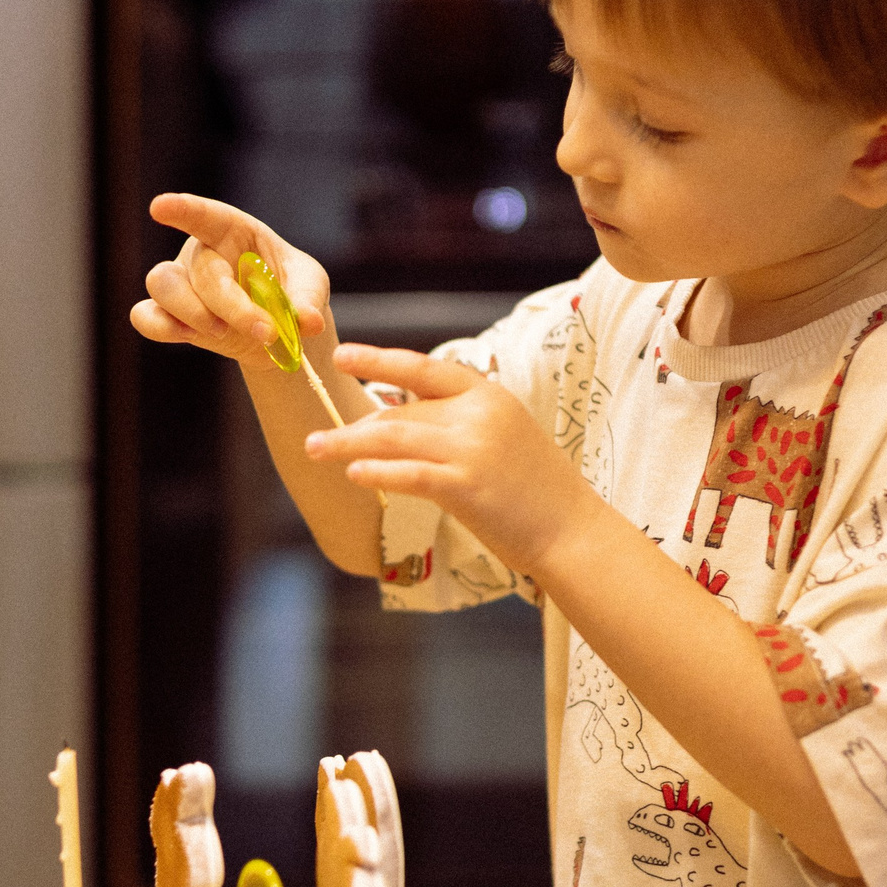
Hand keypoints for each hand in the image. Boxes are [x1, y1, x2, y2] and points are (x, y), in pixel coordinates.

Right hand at [130, 192, 331, 366]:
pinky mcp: (170, 315)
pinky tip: (186, 336)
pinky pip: (145, 316)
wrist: (272, 328)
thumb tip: (308, 321)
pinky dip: (159, 327)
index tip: (160, 207)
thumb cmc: (288, 290)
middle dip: (232, 305)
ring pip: (162, 285)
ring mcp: (181, 284)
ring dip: (192, 312)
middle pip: (200, 270)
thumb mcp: (309, 285)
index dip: (183, 210)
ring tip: (223, 333)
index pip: (205, 215)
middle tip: (265, 331)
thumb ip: (307, 298)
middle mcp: (200, 253)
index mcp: (232, 232)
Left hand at [308, 343, 596, 575]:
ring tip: (315, 449)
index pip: (424, 368)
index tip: (343, 356)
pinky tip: (352, 473)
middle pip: (400, 410)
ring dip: (347, 443)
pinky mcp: (466, 485)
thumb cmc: (535, 491)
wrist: (571, 530)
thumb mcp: (503, 437)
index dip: (379, 359)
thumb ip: (460, 422)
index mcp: (489, 395)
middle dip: (355, 426)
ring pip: (393, 436)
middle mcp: (479, 413)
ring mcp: (472, 448)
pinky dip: (376, 471)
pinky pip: (409, 473)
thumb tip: (404, 419)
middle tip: (317, 439)